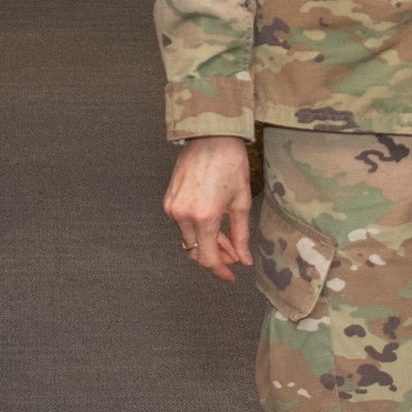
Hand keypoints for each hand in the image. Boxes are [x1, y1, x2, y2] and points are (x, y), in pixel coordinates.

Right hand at [164, 136, 253, 281]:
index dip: (221, 270)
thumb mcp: (240, 201)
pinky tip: (212, 224)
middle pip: (196, 252)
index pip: (208, 258)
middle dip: (216, 256)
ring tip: (226, 236)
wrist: (210, 136)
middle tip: (234, 254)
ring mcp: (172, 208)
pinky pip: (182, 225)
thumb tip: (243, 259)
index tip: (231, 275)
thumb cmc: (229, 162)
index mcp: (204, 217)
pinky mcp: (168, 200)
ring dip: (207, 243)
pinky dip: (197, 229)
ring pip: (189, 239)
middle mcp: (183, 215)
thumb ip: (241, 235)